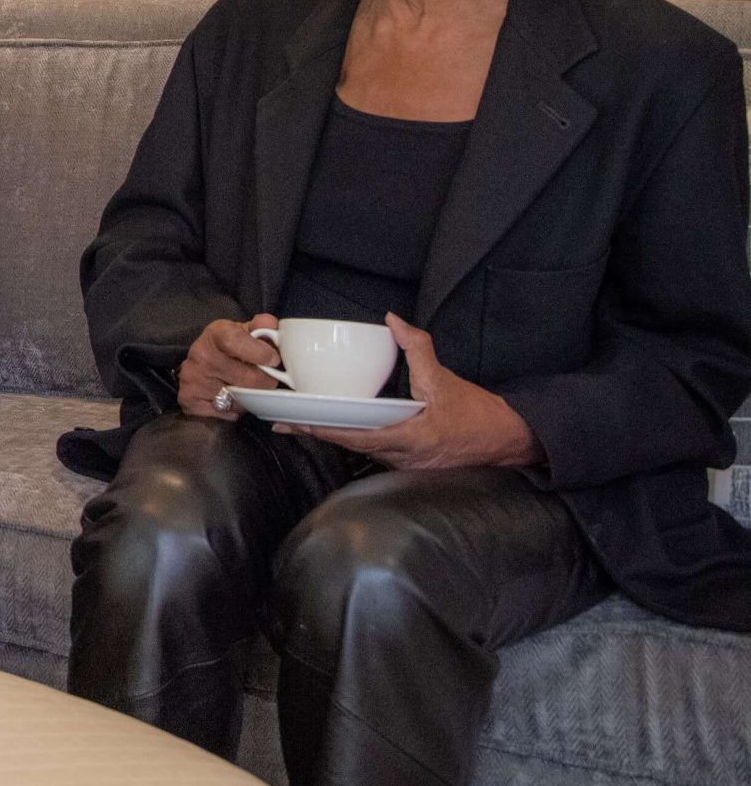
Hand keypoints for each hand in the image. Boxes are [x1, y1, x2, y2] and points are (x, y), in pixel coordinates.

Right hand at [178, 314, 284, 418]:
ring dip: (249, 398)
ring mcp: (193, 378)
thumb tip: (271, 324)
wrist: (201, 363)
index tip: (273, 359)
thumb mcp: (245, 333)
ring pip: (239, 399)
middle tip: (266, 378)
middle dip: (265, 382)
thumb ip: (262, 328)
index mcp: (216, 334)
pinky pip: (225, 412)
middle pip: (247, 378)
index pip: (235, 342)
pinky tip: (231, 399)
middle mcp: (200, 355)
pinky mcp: (189, 399)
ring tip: (246, 388)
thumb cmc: (230, 348)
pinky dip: (234, 411)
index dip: (259, 353)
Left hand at [272, 313, 541, 468]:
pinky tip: (334, 429)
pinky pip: (372, 451)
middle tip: (281, 423)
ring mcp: (403, 464)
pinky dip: (351, 439)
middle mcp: (401, 456)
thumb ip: (418, 347)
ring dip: (331, 438)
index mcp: (408, 437)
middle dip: (315, 434)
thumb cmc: (476, 412)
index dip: (323, 428)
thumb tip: (393, 321)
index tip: (295, 419)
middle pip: (348, 445)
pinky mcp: (406, 463)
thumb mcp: (444, 377)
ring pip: (358, 450)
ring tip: (297, 425)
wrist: (505, 440)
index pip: (355, 435)